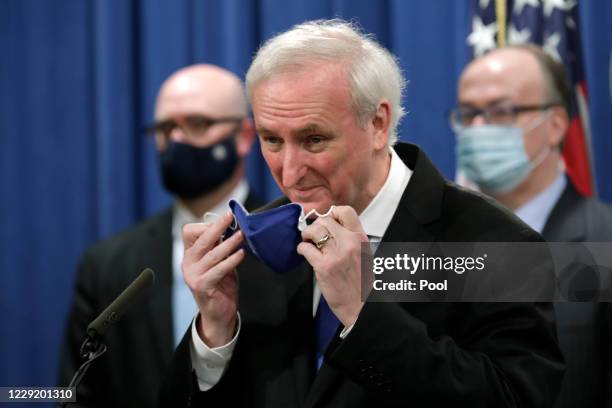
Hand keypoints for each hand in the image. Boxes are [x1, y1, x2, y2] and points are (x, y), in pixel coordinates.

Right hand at [183, 212, 244, 346]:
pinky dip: (231, 260)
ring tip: (242, 235)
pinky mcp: (202, 286)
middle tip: (231, 216)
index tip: (226, 219)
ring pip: (213, 254)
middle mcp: (188, 263)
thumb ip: (221, 246)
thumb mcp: (220, 262)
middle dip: (218, 226)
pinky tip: (241, 254)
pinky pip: (219, 269)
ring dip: (229, 242)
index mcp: (189, 254)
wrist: (219, 313)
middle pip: (201, 239)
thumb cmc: (221, 284)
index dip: (208, 224)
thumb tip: (233, 227)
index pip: (191, 232)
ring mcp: (193, 275)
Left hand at [297, 206, 368, 326]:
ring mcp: (336, 255)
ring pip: (314, 230)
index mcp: (360, 238)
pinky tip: (304, 253)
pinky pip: (306, 248)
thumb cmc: (362, 283)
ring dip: (307, 235)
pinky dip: (302, 249)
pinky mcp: (324, 267)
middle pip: (325, 220)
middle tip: (313, 234)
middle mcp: (349, 243)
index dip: (332, 213)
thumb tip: (332, 227)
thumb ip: (351, 239)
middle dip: (316, 226)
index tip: (327, 220)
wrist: (362, 307)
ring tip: (308, 241)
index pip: (345, 211)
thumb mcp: (364, 255)